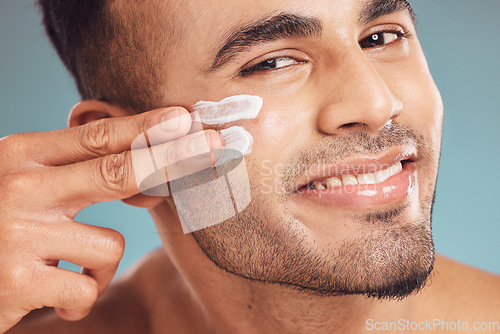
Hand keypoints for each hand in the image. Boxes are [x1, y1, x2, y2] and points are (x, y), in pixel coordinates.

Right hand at [0, 106, 221, 331]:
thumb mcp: (25, 187)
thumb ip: (75, 177)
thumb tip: (150, 181)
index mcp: (20, 157)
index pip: (95, 138)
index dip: (145, 127)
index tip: (185, 117)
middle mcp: (19, 188)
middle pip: (115, 171)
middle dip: (172, 158)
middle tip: (213, 145)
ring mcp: (19, 234)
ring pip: (109, 244)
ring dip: (100, 264)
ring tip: (67, 268)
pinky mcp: (18, 282)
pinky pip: (87, 288)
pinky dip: (81, 297)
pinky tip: (54, 296)